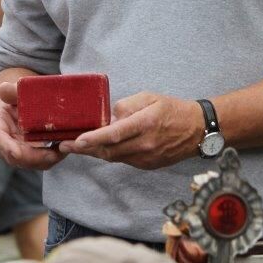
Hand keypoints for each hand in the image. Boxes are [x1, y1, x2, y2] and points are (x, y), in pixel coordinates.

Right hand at [0, 81, 66, 170]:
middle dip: (34, 157)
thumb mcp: (15, 91)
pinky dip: (52, 157)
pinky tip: (64, 149)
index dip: (6, 147)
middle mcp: (4, 143)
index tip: (17, 153)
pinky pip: (40, 161)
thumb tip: (4, 88)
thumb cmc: (18, 97)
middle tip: (53, 153)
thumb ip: (11, 90)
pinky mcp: (30, 155)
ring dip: (46, 159)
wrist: (23, 105)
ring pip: (30, 162)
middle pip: (15, 157)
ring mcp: (17, 151)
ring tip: (63, 150)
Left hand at [60, 92, 203, 169]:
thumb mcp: (150, 97)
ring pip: (113, 157)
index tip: (75, 141)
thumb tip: (109, 116)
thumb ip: (127, 105)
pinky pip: (123, 160)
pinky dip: (110, 154)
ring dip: (95, 152)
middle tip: (64, 145)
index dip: (92, 139)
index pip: (113, 134)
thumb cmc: (172, 109)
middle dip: (85, 149)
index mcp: (145, 124)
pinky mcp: (148, 165)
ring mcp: (146, 158)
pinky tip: (101, 147)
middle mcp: (145, 144)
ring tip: (78, 146)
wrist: (197, 130)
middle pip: (108, 150)